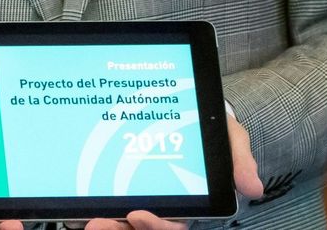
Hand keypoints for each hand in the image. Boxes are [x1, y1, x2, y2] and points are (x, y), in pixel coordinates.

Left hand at [83, 110, 263, 229]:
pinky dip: (86, 210)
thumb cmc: (209, 130)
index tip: (137, 215)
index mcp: (188, 203)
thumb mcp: (228, 138)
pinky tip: (74, 206)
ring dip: (103, 226)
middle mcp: (161, 206)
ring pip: (119, 224)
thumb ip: (238, 159)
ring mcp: (136, 197)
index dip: (155, 227)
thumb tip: (252, 187)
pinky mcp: (116, 186)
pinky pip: (102, 204)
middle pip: (141, 229)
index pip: (171, 226)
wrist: (187, 108)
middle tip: (100, 222)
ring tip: (86, 219)